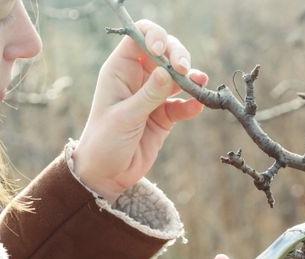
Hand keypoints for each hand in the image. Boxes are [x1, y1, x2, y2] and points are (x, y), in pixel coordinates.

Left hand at [73, 20, 208, 202]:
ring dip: (191, 77)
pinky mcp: (164, 115)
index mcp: (120, 70)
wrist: (106, 175)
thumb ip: (148, 94)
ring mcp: (152, 96)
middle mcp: (137, 78)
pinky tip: (197, 106)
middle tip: (186, 70)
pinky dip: (192, 103)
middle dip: (178, 56)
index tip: (163, 52)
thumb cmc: (104, 142)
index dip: (155, 37)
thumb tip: (169, 71)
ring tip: (200, 82)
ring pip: (177, 76)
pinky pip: (182, 103)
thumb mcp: (125, 117)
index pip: (140, 37)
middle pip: (164, 52)